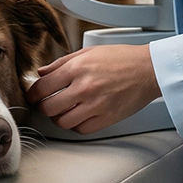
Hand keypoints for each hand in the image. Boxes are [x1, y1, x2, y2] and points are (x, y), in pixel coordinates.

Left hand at [25, 45, 161, 133]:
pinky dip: (76, 125)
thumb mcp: (87, 52)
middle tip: (46, 105)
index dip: (33, 94)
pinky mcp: (107, 117)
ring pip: (62, 121)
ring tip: (63, 111)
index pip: (42, 87)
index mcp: (77, 69)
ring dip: (59, 118)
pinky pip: (81, 129)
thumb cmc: (121, 58)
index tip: (33, 96)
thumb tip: (41, 73)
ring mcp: (96, 105)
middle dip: (43, 107)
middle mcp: (84, 88)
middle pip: (48, 108)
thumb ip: (61, 63)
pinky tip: (78, 116)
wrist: (149, 69)